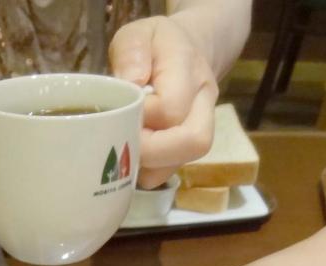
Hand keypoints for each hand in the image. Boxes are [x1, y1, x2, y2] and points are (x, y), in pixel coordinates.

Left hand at [110, 17, 218, 187]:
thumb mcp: (138, 34)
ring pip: (182, 162)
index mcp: (190, 71)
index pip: (171, 108)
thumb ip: (131, 51)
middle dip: (151, 151)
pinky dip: (147, 170)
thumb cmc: (155, 45)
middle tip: (122, 140)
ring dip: (147, 165)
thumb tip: (130, 82)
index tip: (121, 110)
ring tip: (123, 149)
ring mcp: (201, 128)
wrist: (187, 51)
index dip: (142, 117)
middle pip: (193, 142)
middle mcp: (204, 103)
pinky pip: (170, 170)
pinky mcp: (188, 148)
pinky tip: (131, 157)